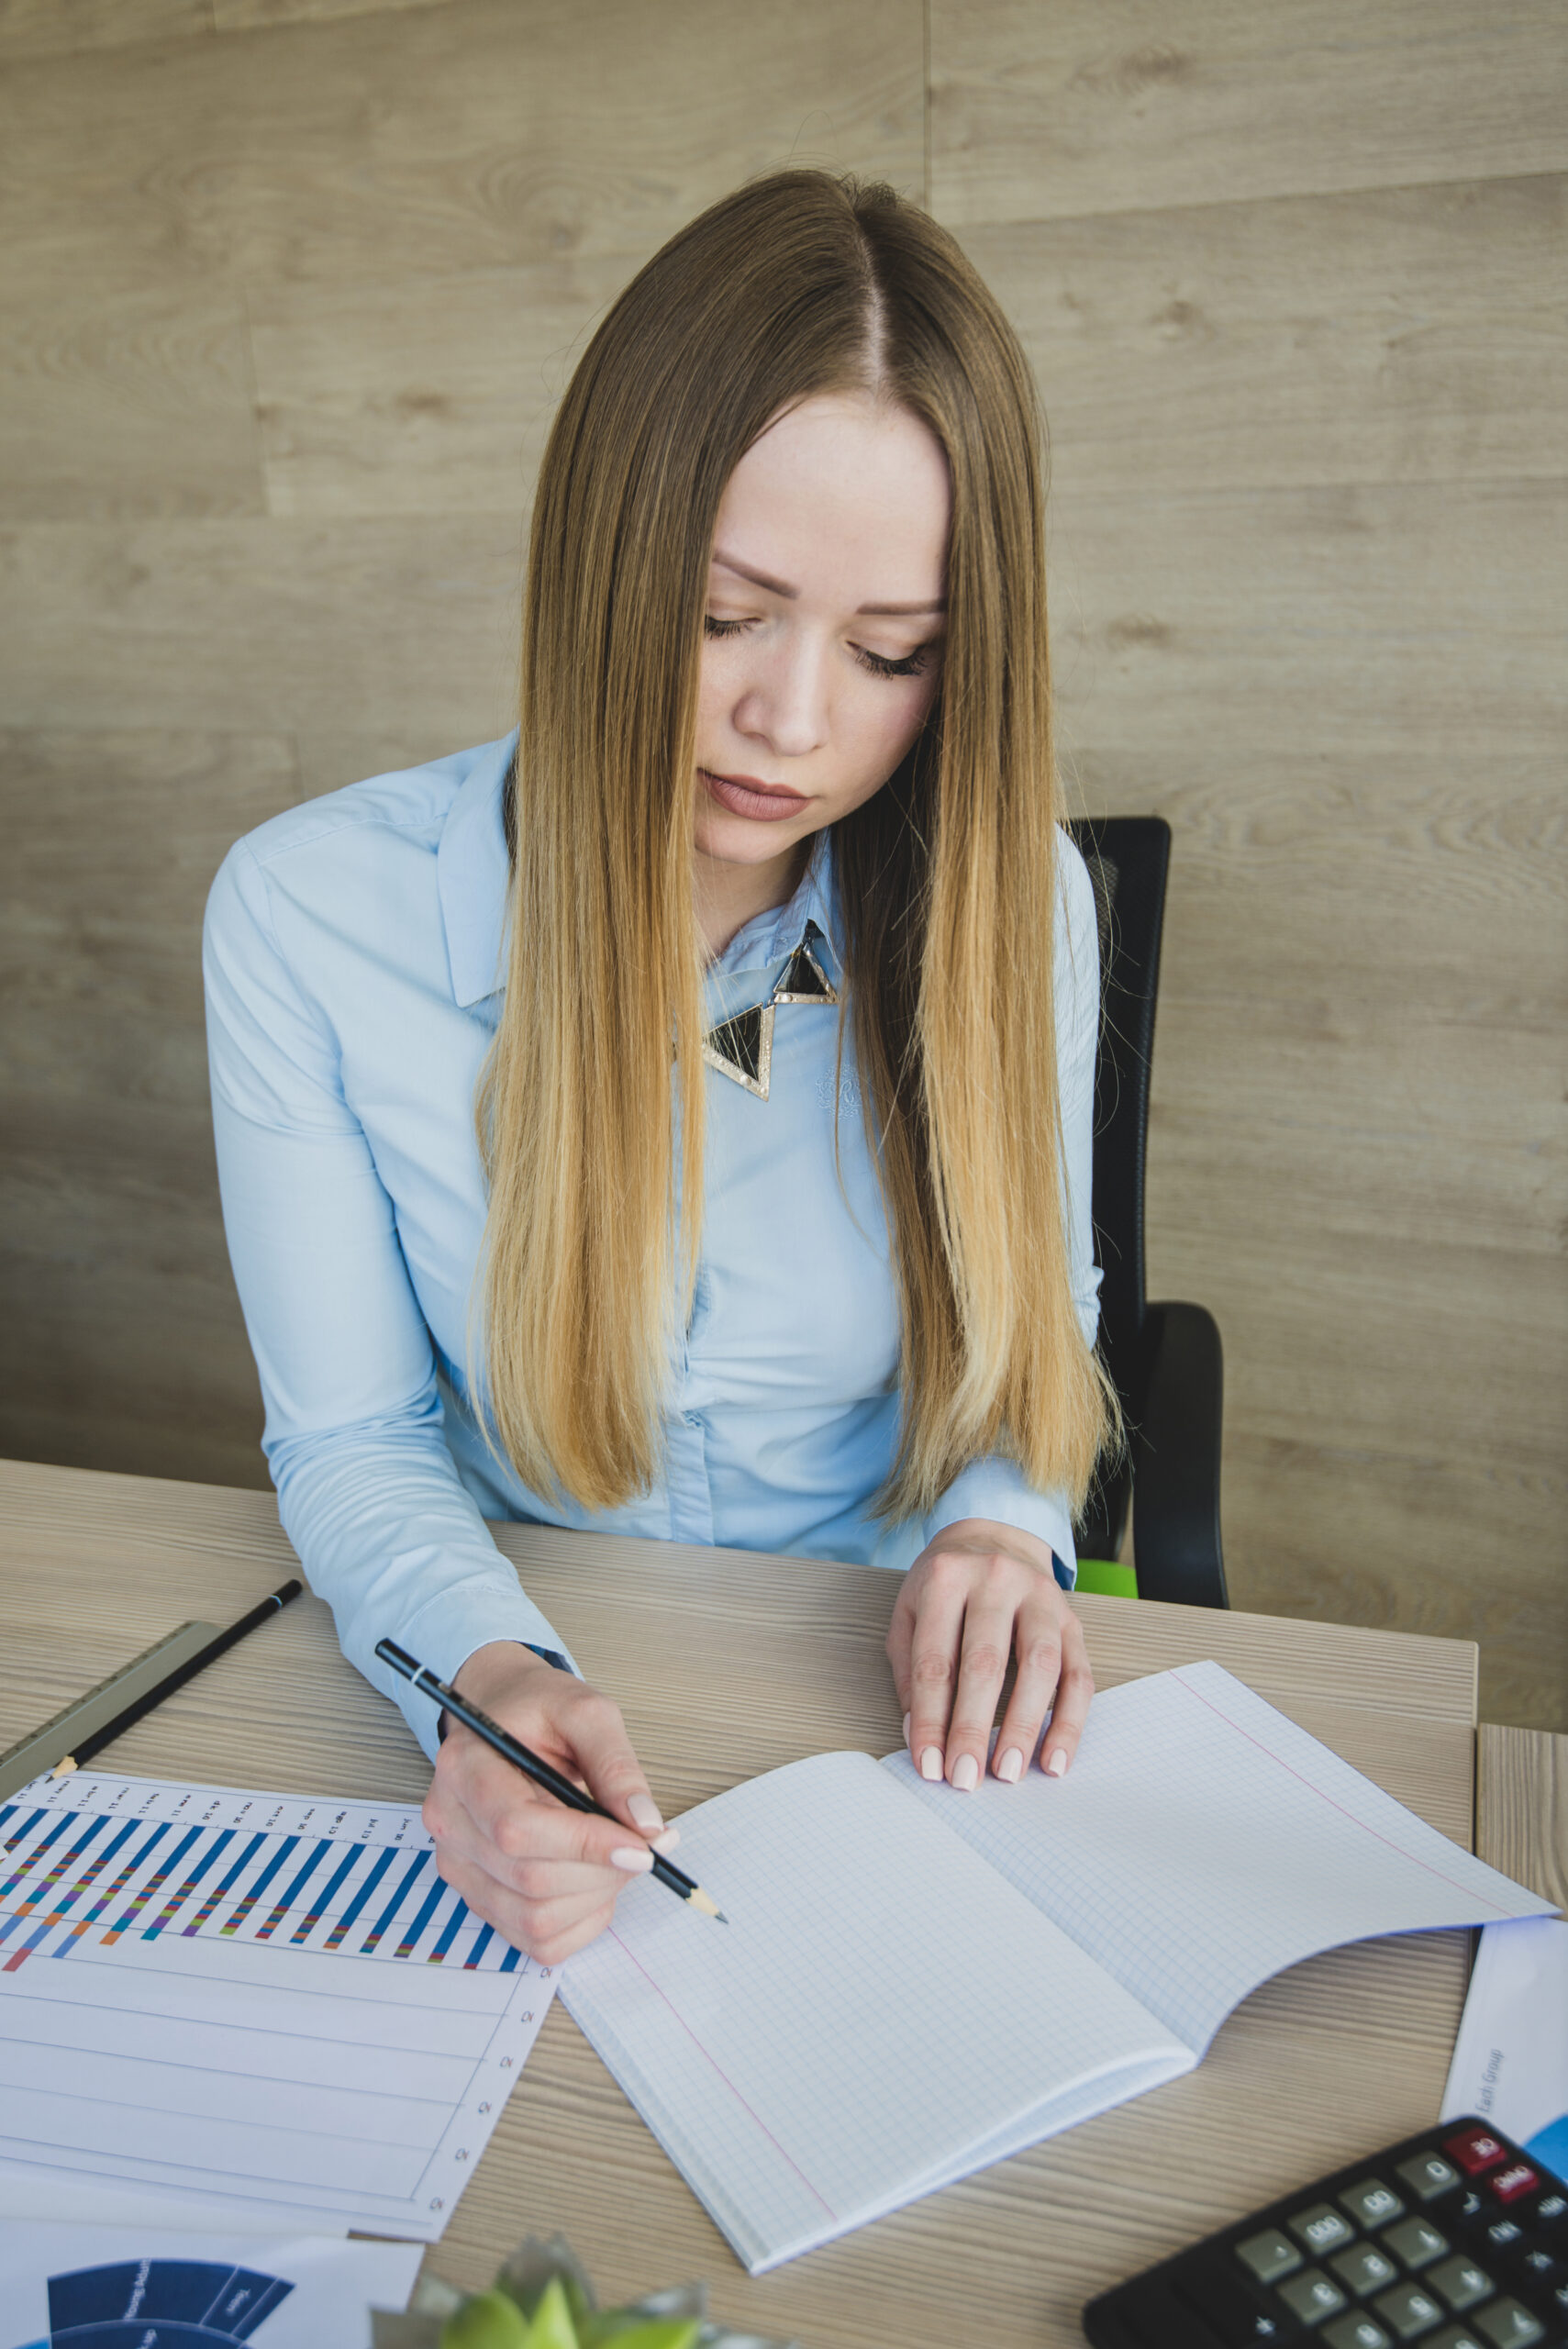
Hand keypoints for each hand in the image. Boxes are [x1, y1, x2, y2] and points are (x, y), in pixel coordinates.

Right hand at [421, 1642, 675, 1965]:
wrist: (501, 1716)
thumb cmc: (537, 1712)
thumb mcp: (585, 1712)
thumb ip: (617, 1766)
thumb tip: (646, 1826)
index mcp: (465, 1767)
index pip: (518, 1828)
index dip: (585, 1845)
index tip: (641, 1845)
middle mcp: (451, 1823)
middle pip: (530, 1879)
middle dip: (603, 1870)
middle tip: (645, 1845)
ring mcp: (459, 1865)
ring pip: (534, 1919)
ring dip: (595, 1898)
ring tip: (617, 1856)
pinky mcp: (479, 1894)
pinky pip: (534, 1940)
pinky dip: (579, 1921)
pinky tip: (593, 1879)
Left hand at [886, 1518, 1092, 1789]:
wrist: (994, 1539)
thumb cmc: (944, 1587)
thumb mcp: (908, 1613)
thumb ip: (910, 1671)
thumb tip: (919, 1736)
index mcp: (946, 1578)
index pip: (935, 1660)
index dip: (931, 1718)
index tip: (929, 1764)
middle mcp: (996, 1581)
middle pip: (985, 1663)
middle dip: (973, 1728)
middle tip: (966, 1778)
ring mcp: (1041, 1598)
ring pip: (1039, 1666)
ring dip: (1025, 1727)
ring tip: (1009, 1771)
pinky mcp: (1073, 1620)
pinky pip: (1078, 1675)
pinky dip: (1070, 1722)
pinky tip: (1055, 1759)